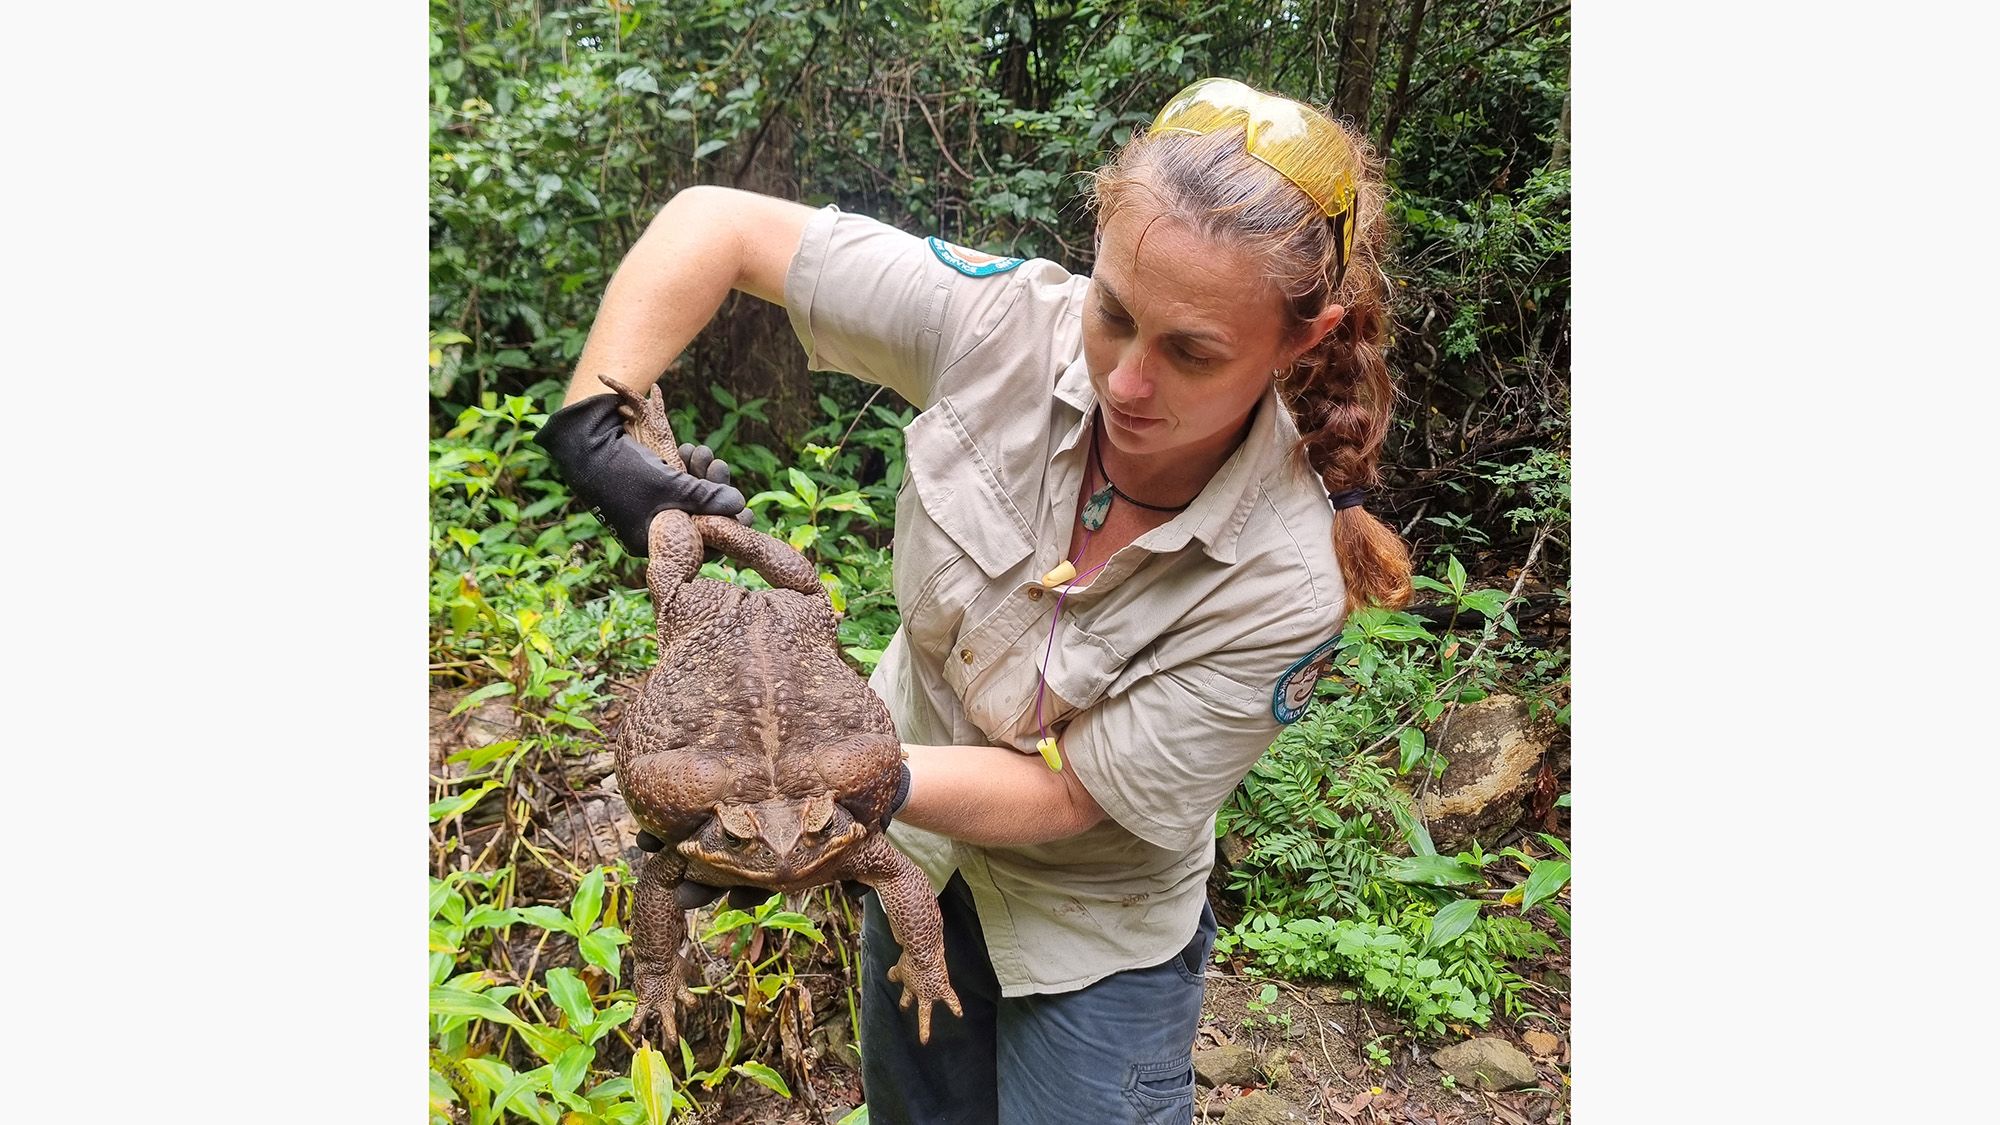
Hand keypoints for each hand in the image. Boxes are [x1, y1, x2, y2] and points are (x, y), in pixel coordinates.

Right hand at [536, 393, 752, 554]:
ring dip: (701, 474)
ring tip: (703, 451)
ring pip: (687, 498)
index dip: (725, 527)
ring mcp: (647, 508)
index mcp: (652, 543)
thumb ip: (707, 498)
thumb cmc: (626, 472)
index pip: (699, 545)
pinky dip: (685, 469)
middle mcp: (650, 530)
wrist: (583, 443)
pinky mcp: (645, 488)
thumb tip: (740, 505)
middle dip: (713, 491)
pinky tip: (690, 450)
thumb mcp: (671, 487)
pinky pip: (674, 485)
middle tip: (721, 466)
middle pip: (696, 518)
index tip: (747, 512)